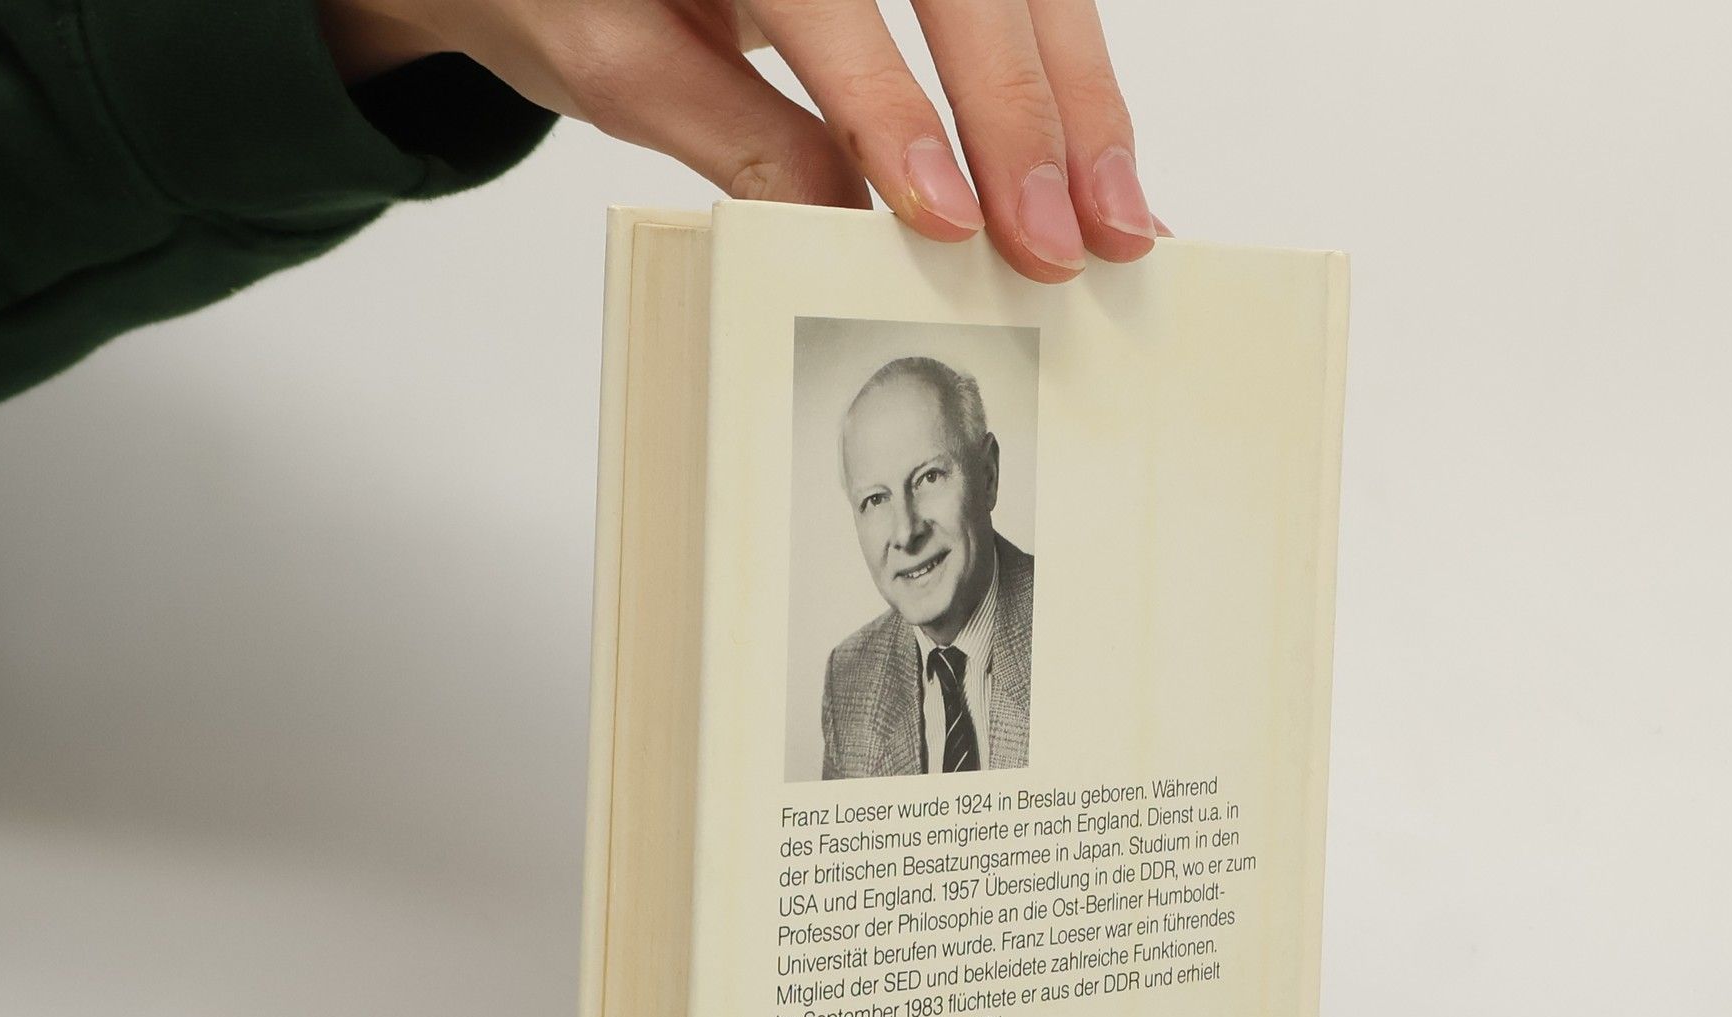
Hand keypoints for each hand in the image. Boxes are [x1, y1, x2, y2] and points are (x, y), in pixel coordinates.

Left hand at [317, 0, 1156, 280]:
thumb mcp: (611, 58)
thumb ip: (730, 131)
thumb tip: (845, 222)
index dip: (893, 109)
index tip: (944, 217)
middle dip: (1023, 117)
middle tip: (1059, 243)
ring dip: (1081, 105)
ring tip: (1120, 222)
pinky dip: (1071, 84)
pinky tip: (1104, 169)